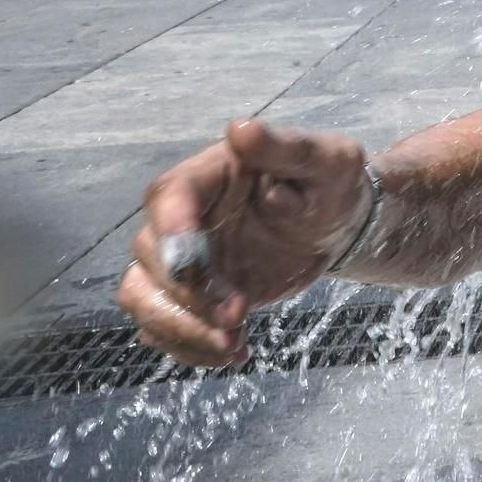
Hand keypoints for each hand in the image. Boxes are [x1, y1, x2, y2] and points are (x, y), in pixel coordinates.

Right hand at [116, 118, 369, 367]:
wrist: (339, 224)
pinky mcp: (191, 296)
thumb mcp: (327, 160)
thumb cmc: (332, 182)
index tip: (192, 264)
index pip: (170, 194)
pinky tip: (233, 351)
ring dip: (179, 328)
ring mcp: (182, 259)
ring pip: (142, 296)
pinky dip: (189, 347)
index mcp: (210, 174)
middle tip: (238, 315)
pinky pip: (163, 326)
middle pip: (149, 255)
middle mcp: (184, 216)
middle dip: (187, 294)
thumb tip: (241, 129)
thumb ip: (286, 148)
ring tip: (233, 345)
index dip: (171, 229)